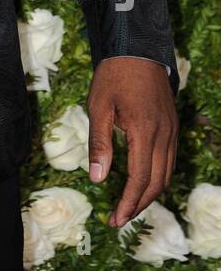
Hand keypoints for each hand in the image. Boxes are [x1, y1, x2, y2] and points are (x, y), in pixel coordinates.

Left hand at [87, 57, 178, 228]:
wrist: (138, 50)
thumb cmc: (114, 76)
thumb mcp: (98, 106)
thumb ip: (100, 143)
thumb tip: (97, 179)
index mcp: (143, 131)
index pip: (140, 178)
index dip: (128, 203)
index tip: (115, 220)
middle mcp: (163, 135)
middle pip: (157, 182)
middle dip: (138, 204)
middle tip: (118, 220)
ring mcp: (171, 131)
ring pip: (166, 174)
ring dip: (149, 194)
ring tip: (128, 208)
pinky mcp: (172, 127)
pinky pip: (169, 161)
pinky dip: (157, 178)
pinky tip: (143, 184)